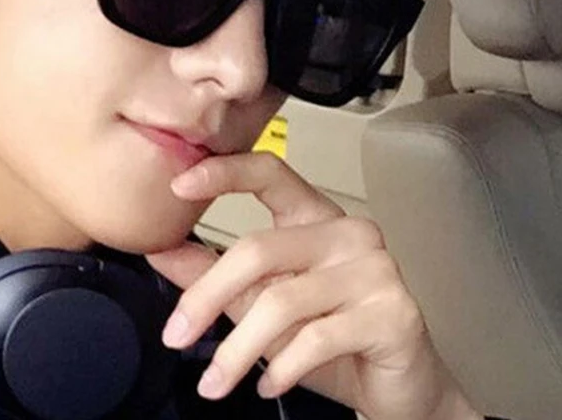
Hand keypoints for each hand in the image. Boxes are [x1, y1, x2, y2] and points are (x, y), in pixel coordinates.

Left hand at [144, 151, 482, 419]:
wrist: (402, 390)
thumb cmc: (331, 340)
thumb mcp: (262, 303)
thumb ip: (213, 274)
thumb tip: (159, 249)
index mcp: (315, 217)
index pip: (270, 173)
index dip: (224, 172)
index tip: (179, 186)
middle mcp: (347, 233)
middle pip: (259, 249)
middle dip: (207, 296)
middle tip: (175, 335)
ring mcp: (374, 269)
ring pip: (283, 301)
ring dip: (238, 350)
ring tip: (215, 383)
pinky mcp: (393, 313)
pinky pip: (318, 338)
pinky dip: (283, 367)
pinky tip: (269, 384)